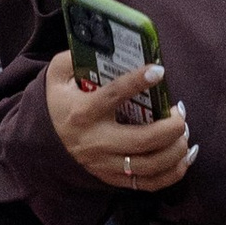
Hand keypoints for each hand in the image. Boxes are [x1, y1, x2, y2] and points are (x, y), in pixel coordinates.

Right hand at [34, 0, 192, 195]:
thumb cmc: (55, 105)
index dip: (138, 82)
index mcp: (82, 112)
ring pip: (151, 164)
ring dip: (176, 148)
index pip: (113, 96)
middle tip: (180, 111)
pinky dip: (174, 171)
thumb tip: (99, 41)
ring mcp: (106, 164)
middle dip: (172, 126)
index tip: (158, 70)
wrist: (40, 147)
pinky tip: (185, 154)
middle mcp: (96, 142)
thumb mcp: (54, 77)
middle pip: (143, 141)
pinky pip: (150, 184)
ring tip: (183, 130)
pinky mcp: (114, 178)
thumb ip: (72, 57)